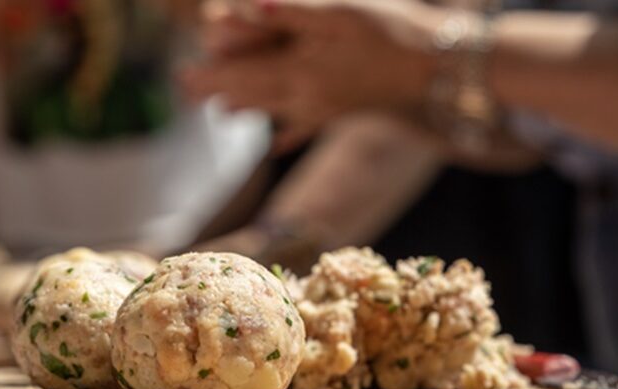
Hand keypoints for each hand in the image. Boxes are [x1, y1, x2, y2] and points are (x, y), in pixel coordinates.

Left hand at [182, 0, 438, 153]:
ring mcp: (323, 109)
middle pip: (253, 94)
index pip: (245, 74)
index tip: (185, 78)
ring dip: (246, 108)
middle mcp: (306, 96)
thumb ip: (291, 14)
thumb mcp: (339, 15)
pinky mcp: (339, 112)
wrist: (432, 72)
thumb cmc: (389, 34)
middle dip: (220, 92)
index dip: (213, 75)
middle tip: (188, 93)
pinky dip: (287, 134)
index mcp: (301, 70)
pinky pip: (305, 127)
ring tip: (221, 111)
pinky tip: (275, 145)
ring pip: (274, 111)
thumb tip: (248, 6)